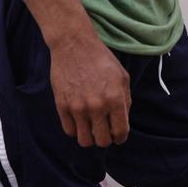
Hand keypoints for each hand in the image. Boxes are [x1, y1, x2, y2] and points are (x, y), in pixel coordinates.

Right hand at [48, 33, 131, 148]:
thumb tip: (122, 120)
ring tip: (91, 128)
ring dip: (89, 137)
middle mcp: (97, 107)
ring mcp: (77, 108)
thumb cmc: (101, 59)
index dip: (120, 138)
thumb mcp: (122, 77)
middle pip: (102, 141)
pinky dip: (75, 130)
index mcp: (115, 99)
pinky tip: (79, 121)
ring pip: (84, 141)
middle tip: (104, 131)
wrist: (74, 45)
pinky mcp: (62, 106)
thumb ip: (125, 101)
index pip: (120, 132)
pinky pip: (69, 131)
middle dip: (105, 139)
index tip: (117, 136)